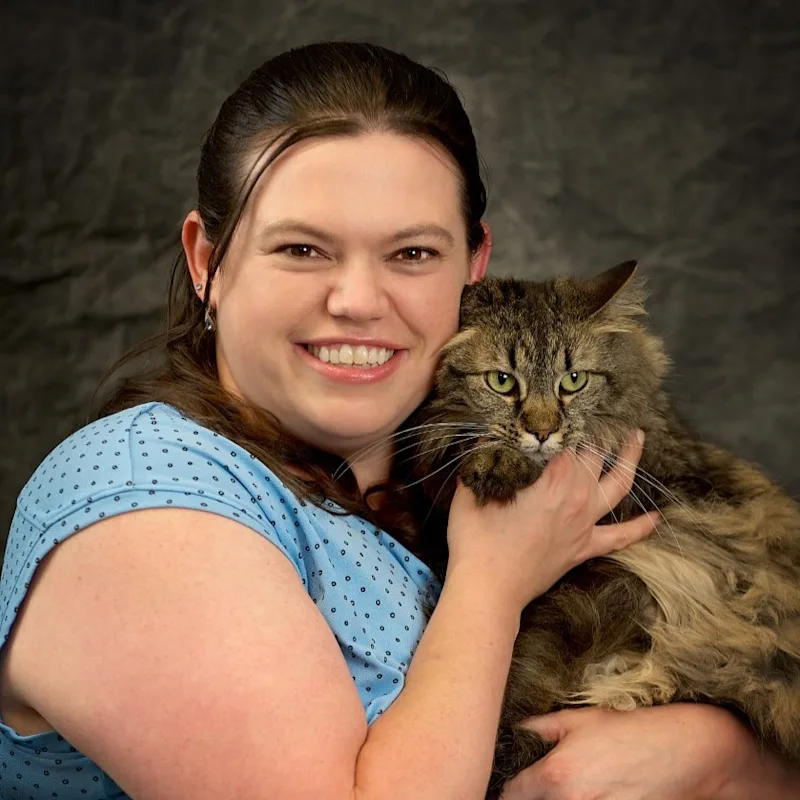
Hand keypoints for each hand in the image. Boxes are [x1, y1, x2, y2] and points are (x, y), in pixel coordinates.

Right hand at [446, 430, 657, 610]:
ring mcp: (585, 524)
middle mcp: (576, 497)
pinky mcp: (584, 548)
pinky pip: (621, 536)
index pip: (570, 439)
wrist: (489, 589)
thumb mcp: (472, 491)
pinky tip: (656, 517)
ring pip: (619, 486)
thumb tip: (486, 435)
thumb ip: (482, 460)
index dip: (570, 421)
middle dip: (598, 433)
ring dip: (630, 461)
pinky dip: (640, 527)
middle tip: (597, 415)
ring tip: (637, 440)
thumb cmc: (477, 541)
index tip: (568, 407)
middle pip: (596, 455)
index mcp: (551, 480)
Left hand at [500, 704, 744, 799]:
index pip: (513, 794)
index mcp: (555, 774)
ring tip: (571, 787)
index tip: (505, 789)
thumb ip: (543, 726)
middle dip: (532, 798)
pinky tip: (587, 793)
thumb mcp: (581, 719)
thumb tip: (519, 728)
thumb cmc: (629, 729)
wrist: (682, 751)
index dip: (506, 791)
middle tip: (535, 788)